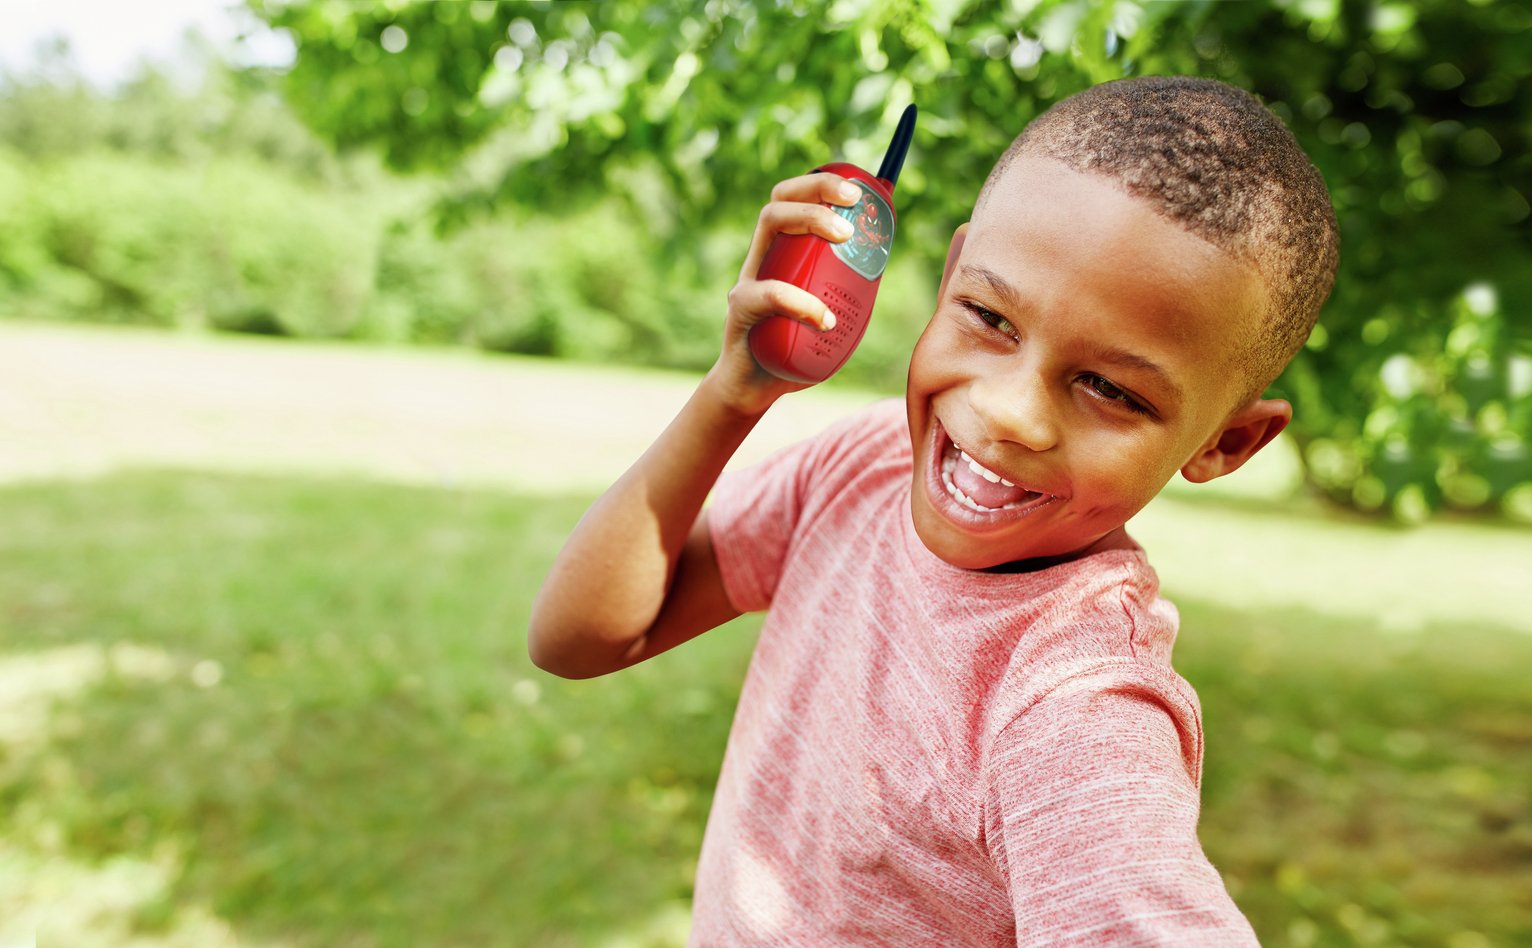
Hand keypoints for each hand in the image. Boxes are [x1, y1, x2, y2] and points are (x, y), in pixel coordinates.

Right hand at [705, 172, 861, 415]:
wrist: (755, 389)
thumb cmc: (796, 346)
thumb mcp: (831, 309)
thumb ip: (849, 285)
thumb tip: (886, 260)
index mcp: (785, 251)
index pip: (798, 198)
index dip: (825, 182)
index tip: (860, 189)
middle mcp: (765, 255)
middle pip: (782, 197)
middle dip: (819, 189)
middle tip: (854, 201)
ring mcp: (749, 277)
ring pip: (770, 222)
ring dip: (811, 220)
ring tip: (845, 237)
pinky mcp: (741, 309)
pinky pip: (769, 292)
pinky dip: (802, 302)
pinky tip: (827, 319)